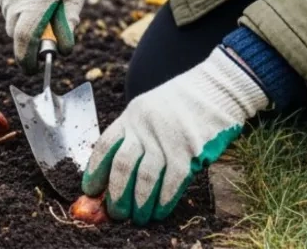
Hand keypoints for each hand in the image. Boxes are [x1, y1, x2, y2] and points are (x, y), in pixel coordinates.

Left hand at [82, 47, 268, 222]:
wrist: (216, 89)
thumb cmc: (180, 106)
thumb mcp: (148, 111)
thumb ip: (133, 136)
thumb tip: (116, 178)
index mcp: (131, 116)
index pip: (105, 145)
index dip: (95, 171)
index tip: (90, 190)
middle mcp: (145, 126)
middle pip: (123, 165)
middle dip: (117, 194)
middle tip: (116, 213)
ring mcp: (168, 137)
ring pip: (146, 176)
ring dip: (140, 202)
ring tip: (138, 218)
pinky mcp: (190, 148)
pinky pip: (173, 180)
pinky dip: (164, 199)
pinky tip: (159, 211)